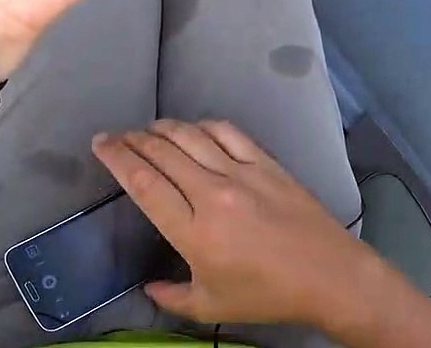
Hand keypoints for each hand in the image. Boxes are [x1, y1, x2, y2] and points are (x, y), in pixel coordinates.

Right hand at [91, 119, 377, 327]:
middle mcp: (211, 194)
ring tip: (147, 130)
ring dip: (162, 128)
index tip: (100, 144)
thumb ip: (172, 297)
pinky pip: (227, 132)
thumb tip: (148, 287)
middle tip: (115, 135)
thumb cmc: (268, 294)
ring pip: (190, 136)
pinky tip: (192, 128)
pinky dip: (203, 125)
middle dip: (131, 139)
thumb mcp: (212, 305)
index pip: (143, 183)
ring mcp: (241, 173)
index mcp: (193, 231)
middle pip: (161, 152)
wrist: (330, 276)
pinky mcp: (266, 163)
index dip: (116, 158)